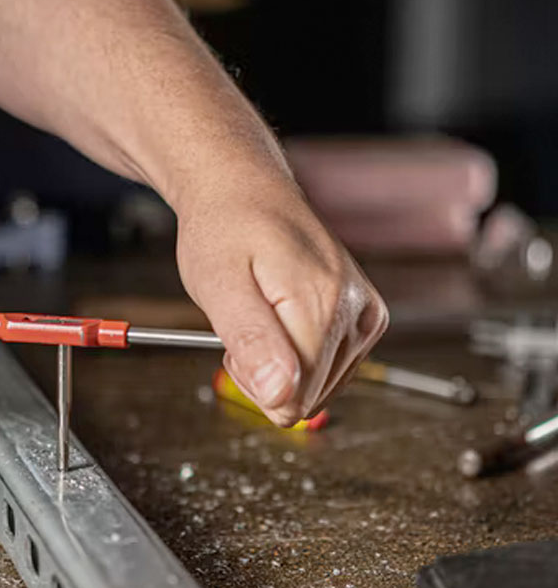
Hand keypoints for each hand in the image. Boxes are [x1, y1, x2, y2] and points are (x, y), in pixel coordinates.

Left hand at [176, 178, 387, 426]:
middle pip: (309, 396)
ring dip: (281, 362)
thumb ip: (251, 343)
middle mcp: (357, 311)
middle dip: (266, 372)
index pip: (293, 397)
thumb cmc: (225, 230)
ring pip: (320, 388)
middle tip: (245, 319)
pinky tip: (282, 315)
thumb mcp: (219, 285)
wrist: (245, 189)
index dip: (251, 377)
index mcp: (323, 304)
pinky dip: (299, 354)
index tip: (233, 336)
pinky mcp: (368, 317)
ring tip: (262, 311)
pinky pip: (331, 370)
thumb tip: (280, 398)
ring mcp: (367, 315)